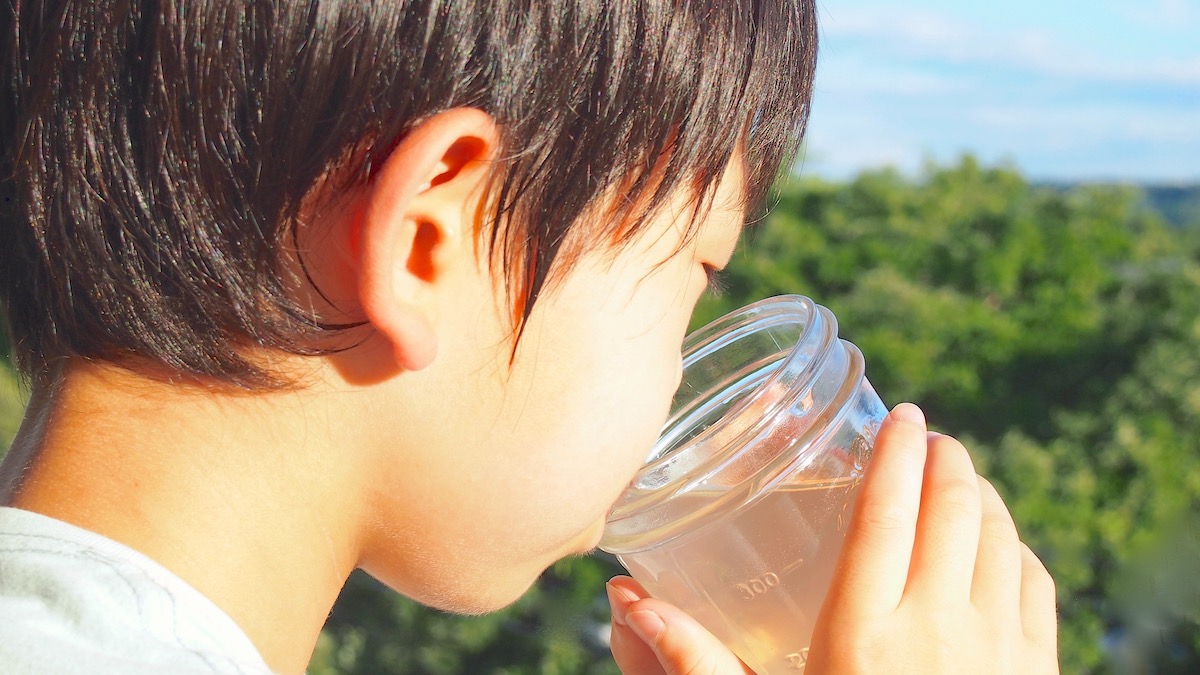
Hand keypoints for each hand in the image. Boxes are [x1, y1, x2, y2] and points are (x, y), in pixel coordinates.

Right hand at [606, 403, 1058, 673]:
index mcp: (863, 633)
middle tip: (930, 436)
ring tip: (961, 478)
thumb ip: (692, 661)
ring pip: (1002, 537)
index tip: (902, 415)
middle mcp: (938, 629)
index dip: (897, 452)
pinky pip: (1037, 584)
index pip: (887, 512)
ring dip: (984, 495)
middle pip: (954, 509)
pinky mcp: (1037, 671)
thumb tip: (627, 601)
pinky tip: (999, 543)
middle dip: (947, 458)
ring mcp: (998, 651)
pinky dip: (1018, 546)